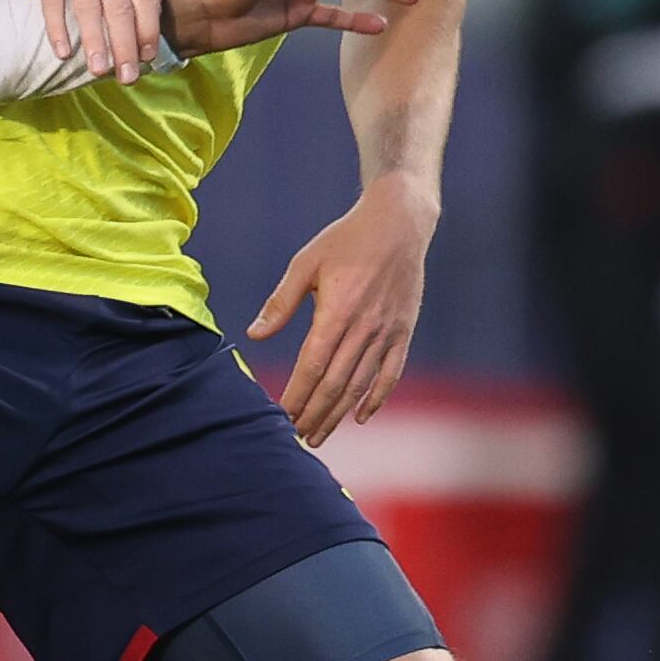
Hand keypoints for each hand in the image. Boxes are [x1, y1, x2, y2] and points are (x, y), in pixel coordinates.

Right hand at [0, 0, 164, 79]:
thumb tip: (158, 8)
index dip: (148, 28)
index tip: (148, 57)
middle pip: (120, 6)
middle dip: (125, 46)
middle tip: (128, 76)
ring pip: (89, 7)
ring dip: (94, 42)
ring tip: (98, 70)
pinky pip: (53, 2)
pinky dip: (58, 29)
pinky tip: (63, 53)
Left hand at [243, 177, 431, 446]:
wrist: (398, 223)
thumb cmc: (345, 240)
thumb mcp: (306, 263)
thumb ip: (281, 302)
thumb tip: (255, 335)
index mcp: (337, 311)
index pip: (313, 365)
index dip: (297, 394)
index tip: (281, 415)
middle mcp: (365, 327)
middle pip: (336, 383)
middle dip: (314, 413)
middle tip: (296, 437)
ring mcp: (388, 332)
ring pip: (361, 384)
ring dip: (339, 413)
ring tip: (319, 435)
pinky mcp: (404, 331)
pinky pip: (391, 372)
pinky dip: (376, 397)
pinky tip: (360, 416)